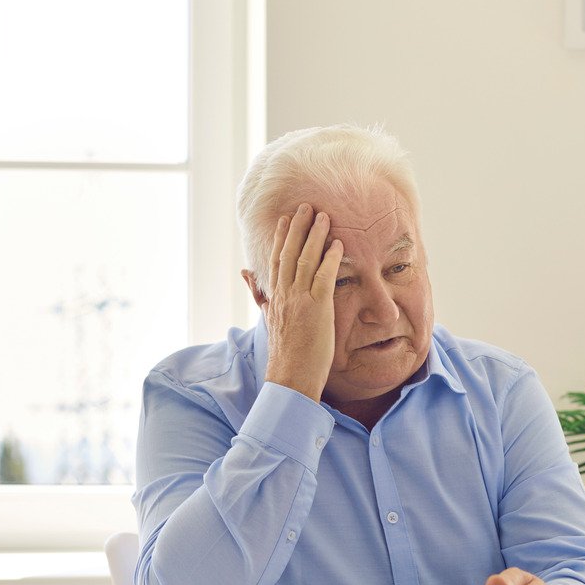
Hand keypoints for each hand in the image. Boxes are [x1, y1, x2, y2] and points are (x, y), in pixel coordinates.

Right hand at [258, 203, 342, 401]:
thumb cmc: (286, 354)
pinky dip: (330, 259)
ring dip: (314, 236)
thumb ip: (260, 296)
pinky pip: (323, 278)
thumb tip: (246, 274)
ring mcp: (299, 300)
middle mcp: (284, 295)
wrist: (291, 377)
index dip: (280, 237)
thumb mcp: (269, 320)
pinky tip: (338, 244)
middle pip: (288, 253)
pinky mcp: (316, 309)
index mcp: (275, 298)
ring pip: (304, 260)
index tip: (285, 218)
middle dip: (297, 228)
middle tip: (305, 206)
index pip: (276, 260)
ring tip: (323, 216)